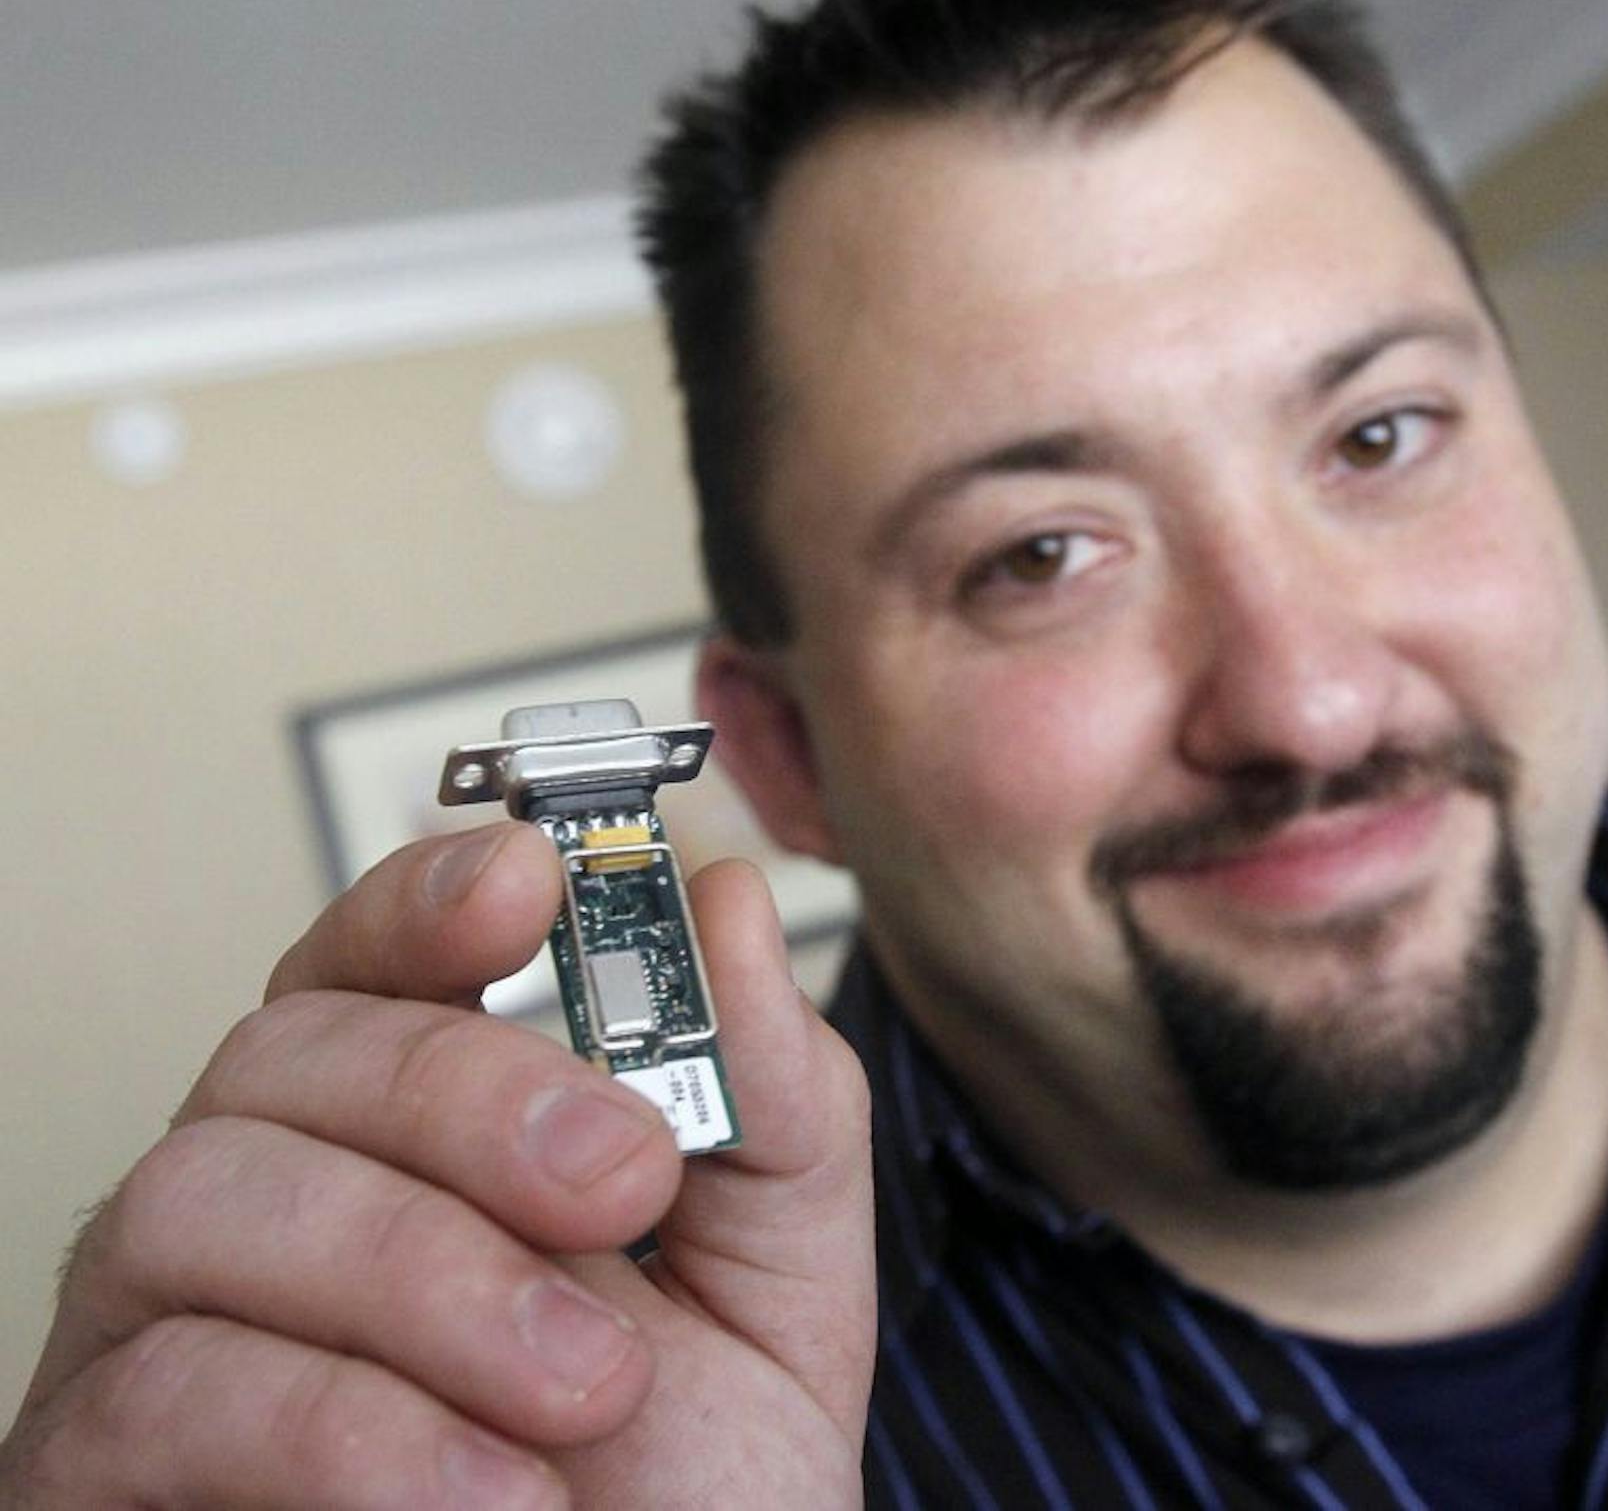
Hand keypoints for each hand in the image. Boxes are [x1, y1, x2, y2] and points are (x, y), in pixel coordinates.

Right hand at [0, 823, 873, 1507]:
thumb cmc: (687, 1482)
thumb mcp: (774, 1279)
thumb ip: (772, 1094)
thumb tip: (730, 903)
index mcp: (417, 1130)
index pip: (374, 957)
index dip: (429, 898)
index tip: (527, 887)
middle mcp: (273, 1193)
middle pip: (290, 1045)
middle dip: (469, 1096)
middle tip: (624, 1182)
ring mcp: (167, 1321)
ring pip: (209, 1194)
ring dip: (426, 1277)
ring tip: (590, 1386)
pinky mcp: (104, 1462)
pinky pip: (171, 1388)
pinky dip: (353, 1434)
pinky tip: (499, 1492)